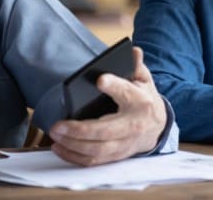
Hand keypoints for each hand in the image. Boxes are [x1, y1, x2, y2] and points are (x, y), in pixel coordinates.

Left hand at [49, 47, 166, 165]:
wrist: (157, 127)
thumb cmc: (144, 99)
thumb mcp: (144, 80)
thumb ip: (136, 66)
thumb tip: (133, 51)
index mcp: (140, 102)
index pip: (127, 93)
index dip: (114, 86)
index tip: (99, 80)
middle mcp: (132, 125)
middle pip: (105, 131)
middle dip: (79, 130)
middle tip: (58, 125)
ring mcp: (124, 144)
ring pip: (97, 150)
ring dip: (73, 145)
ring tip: (55, 135)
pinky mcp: (116, 156)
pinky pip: (94, 161)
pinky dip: (74, 157)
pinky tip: (59, 148)